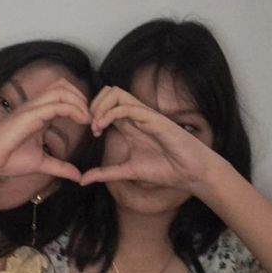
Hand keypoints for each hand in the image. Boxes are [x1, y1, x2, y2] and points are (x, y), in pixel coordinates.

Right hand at [0, 79, 89, 188]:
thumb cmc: (9, 160)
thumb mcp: (42, 164)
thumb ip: (60, 167)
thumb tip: (77, 176)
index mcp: (39, 113)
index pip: (63, 96)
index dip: (80, 104)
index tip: (91, 122)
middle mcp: (37, 106)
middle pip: (64, 86)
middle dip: (82, 97)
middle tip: (93, 117)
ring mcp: (33, 107)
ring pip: (62, 90)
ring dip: (80, 101)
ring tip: (90, 118)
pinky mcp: (31, 114)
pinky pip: (57, 104)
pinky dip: (73, 109)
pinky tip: (83, 120)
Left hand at [81, 86, 217, 190]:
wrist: (189, 172)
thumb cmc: (165, 169)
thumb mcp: (127, 172)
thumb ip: (105, 173)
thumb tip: (82, 180)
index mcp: (130, 125)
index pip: (107, 105)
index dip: (93, 113)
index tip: (90, 133)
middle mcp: (135, 116)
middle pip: (109, 92)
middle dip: (93, 105)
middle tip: (90, 126)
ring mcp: (144, 115)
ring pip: (116, 93)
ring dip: (100, 107)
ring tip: (96, 127)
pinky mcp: (153, 118)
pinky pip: (128, 107)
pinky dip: (110, 113)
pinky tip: (103, 128)